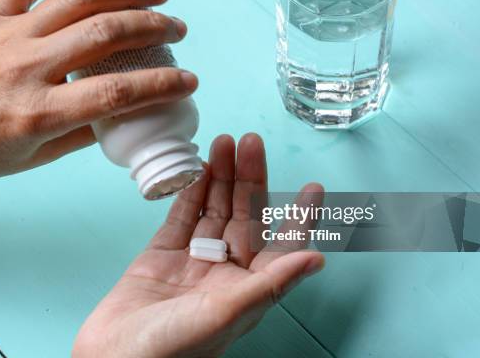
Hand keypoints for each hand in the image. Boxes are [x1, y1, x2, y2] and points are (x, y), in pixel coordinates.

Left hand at [0, 0, 195, 186]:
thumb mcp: (36, 157)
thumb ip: (83, 132)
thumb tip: (122, 113)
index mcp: (38, 113)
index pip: (115, 93)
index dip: (160, 85)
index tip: (189, 80)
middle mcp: (26, 68)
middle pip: (103, 34)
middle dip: (152, 26)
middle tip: (178, 28)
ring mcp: (8, 35)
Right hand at [73, 134, 324, 357]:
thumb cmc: (172, 349)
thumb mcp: (227, 313)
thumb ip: (270, 283)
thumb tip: (317, 259)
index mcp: (247, 291)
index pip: (281, 246)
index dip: (298, 216)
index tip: (312, 186)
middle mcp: (224, 274)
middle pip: (245, 217)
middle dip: (249, 179)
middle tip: (251, 142)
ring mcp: (192, 262)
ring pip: (213, 210)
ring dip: (220, 177)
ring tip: (224, 142)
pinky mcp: (161, 255)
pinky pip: (181, 216)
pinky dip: (190, 191)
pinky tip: (199, 168)